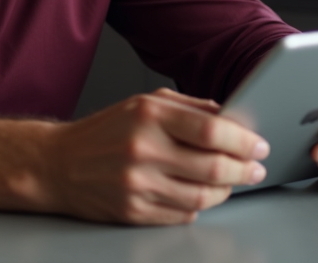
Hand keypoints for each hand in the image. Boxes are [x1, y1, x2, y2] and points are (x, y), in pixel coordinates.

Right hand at [39, 88, 270, 224]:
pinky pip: (183, 213)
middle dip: (244, 169)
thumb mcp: (143, 103)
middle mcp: (143, 149)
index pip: (211, 130)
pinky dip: (199, 205)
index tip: (259, 145)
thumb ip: (188, 108)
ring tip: (231, 182)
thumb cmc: (105, 131)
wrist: (58, 164)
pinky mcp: (134, 212)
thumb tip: (230, 116)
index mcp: (149, 115)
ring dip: (226, 191)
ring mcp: (138, 184)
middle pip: (213, 167)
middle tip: (255, 168)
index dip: (243, 140)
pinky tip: (201, 194)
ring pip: (203, 196)